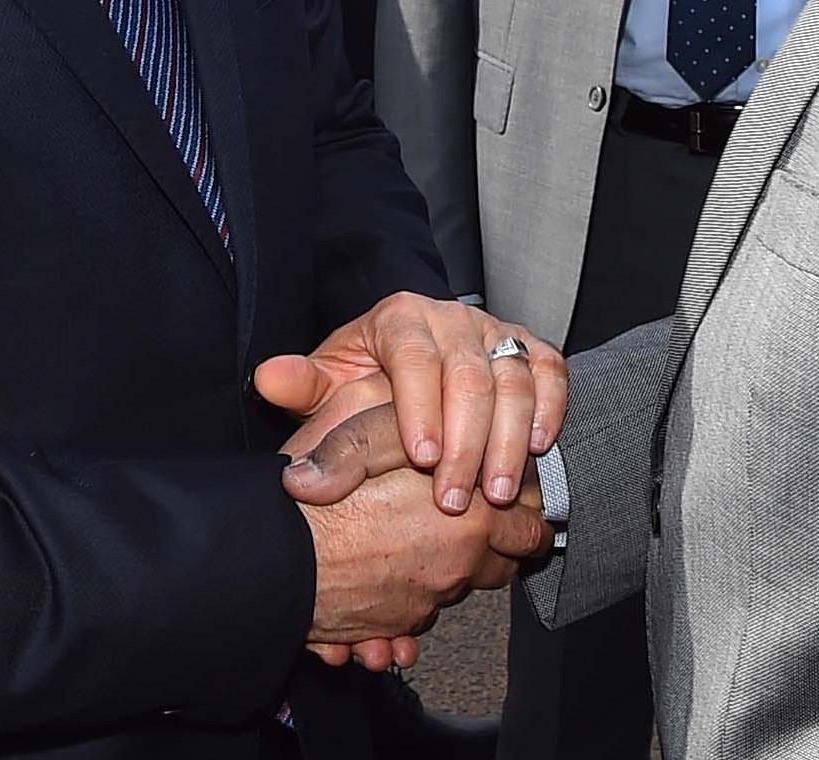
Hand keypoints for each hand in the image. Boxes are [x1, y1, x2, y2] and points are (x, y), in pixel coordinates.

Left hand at [255, 292, 565, 514]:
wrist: (411, 358)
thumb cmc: (367, 377)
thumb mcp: (331, 379)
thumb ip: (304, 383)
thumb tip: (268, 379)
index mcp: (401, 318)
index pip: (415, 359)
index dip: (421, 409)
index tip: (421, 459)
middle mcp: (452, 318)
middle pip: (470, 375)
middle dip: (467, 443)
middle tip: (456, 500)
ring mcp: (495, 330)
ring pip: (514, 378)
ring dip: (508, 439)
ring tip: (497, 492)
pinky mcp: (528, 347)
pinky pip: (550, 370)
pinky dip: (549, 407)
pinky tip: (536, 448)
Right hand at [290, 405, 547, 661]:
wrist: (275, 559)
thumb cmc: (327, 495)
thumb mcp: (379, 434)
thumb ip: (426, 432)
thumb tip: (462, 443)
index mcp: (471, 519)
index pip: (529, 527)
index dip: (526, 515)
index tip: (519, 503)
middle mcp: (457, 568)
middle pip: (502, 567)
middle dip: (498, 550)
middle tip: (482, 527)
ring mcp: (425, 603)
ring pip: (458, 591)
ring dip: (450, 576)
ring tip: (424, 548)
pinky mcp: (391, 627)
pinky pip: (414, 622)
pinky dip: (408, 608)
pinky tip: (387, 582)